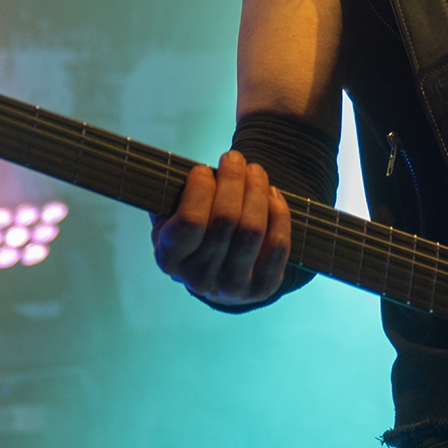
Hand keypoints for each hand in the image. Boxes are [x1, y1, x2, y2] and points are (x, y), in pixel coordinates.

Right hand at [150, 149, 291, 306]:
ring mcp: (232, 287)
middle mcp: (199, 278)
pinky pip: (278, 244)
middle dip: (233, 179)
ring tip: (254, 171)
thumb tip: (175, 167)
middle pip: (226, 219)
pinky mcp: (262, 288)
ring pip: (252, 229)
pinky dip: (278, 214)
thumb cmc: (191, 235)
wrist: (216, 275)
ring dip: (257, 191)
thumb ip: (169, 196)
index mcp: (170, 259)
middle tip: (234, 158)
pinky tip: (272, 195)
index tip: (203, 169)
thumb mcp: (169, 219)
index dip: (200, 190)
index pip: (190, 222)